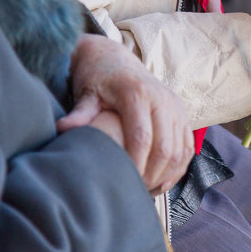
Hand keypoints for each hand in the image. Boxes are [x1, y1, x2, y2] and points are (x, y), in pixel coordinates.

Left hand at [57, 35, 193, 192]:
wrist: (116, 59)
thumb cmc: (98, 79)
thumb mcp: (87, 93)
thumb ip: (80, 113)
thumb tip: (63, 129)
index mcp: (137, 93)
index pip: (142, 137)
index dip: (134, 164)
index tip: (122, 183)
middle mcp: (161, 98)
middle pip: (165, 147)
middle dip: (151, 175)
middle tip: (134, 192)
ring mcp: (175, 105)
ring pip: (180, 149)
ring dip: (166, 175)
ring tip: (146, 190)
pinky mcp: (181, 112)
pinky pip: (187, 146)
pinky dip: (178, 167)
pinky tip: (162, 181)